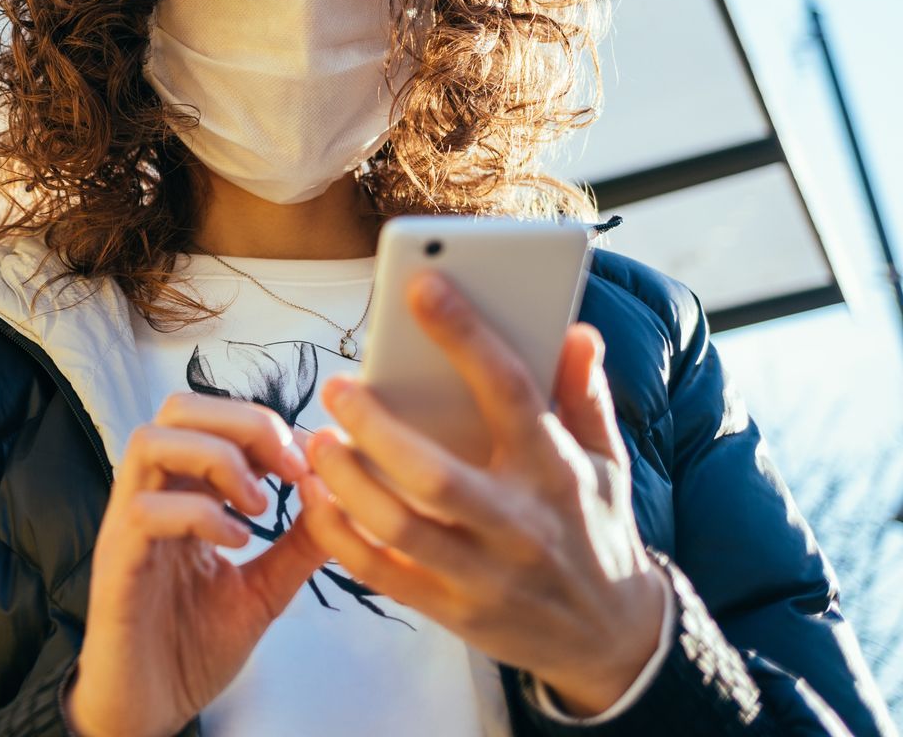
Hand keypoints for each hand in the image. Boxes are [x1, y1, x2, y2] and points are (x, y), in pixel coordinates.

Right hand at [66, 391, 328, 736]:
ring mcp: (127, 526)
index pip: (209, 416)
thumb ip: (295, 548)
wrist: (148, 709)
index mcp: (180, 494)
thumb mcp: (262, 591)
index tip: (306, 461)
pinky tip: (236, 545)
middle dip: (242, 423)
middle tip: (286, 469)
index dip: (263, 423)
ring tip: (259, 506)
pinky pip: (146, 511)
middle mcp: (150, 497)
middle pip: (176, 409)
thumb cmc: (191, 648)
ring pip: (150, 442)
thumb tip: (336, 500)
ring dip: (217, 459)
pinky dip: (200, 516)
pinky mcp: (117, 564)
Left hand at [295, 268, 668, 716]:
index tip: (423, 285)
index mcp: (556, 471)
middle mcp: (520, 524)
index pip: (510, 391)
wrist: (610, 639)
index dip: (466, 335)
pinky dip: (340, 537)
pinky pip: (382, 574)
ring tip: (316, 440)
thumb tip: (576, 330)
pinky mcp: (455, 612)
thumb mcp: (607, 462)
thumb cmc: (593, 529)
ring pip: (402, 528)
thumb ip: (583, 395)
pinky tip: (315, 498)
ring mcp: (486, 574)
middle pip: (437, 475)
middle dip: (379, 429)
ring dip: (349, 483)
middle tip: (337, 386)